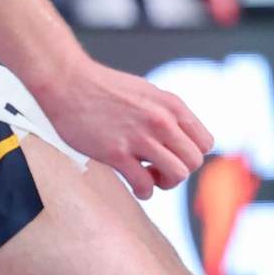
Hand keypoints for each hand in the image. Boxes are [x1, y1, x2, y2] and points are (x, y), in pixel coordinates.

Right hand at [34, 54, 214, 199]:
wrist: (68, 82)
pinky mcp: (117, 153)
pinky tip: (135, 186)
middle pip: (194, 162)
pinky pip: (145, 185)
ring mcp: (140, 137)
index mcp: (171, 105)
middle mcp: (161, 121)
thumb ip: (167, 114)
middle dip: (179, 171)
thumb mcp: (148, 93)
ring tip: (149, 177)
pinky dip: (144, 192)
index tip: (173, 156)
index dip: (190, 155)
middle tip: (160, 169)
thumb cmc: (104, 88)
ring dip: (164, 183)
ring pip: (177, 175)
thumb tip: (181, 137)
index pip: (205, 143)